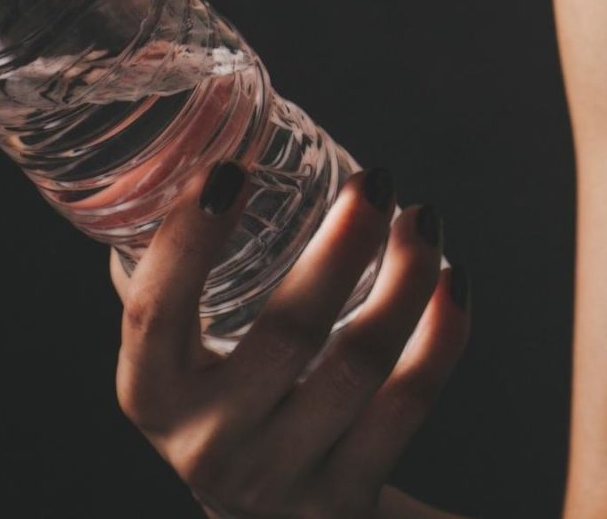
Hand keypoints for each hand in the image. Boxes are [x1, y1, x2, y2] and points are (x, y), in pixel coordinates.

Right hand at [111, 161, 469, 518]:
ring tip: (425, 218)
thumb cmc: (239, 401)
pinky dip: (443, 333)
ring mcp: (281, 477)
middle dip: (344, 243)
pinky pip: (409, 402)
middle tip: (377, 178)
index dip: (189, 242)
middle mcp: (209, 445)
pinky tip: (453, 280)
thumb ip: (195, 269)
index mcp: (154, 396)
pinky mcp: (346, 497)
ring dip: (407, 277)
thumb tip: (221, 125)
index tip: (232, 169)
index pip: (157, 316)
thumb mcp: (192, 355)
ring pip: (360, 362)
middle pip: (289, 333)